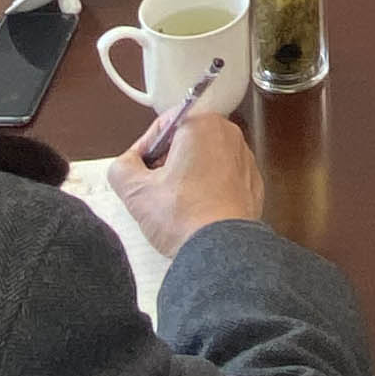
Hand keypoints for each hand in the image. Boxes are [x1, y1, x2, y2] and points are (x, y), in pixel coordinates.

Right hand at [110, 106, 262, 250]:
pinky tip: (196, 210)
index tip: (140, 169)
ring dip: (187, 175)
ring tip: (175, 203)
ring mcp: (245, 160)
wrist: (220, 251)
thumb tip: (126, 164)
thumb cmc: (183, 217)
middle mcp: (229, 136)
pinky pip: (222, 178)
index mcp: (202, 125)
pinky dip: (208, 189)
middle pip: (186, 140)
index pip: (164, 124)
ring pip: (205, 159)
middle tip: (155, 187)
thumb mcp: (136, 191)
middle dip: (167, 161)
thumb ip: (122, 167)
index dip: (145, 147)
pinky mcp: (252, 184)